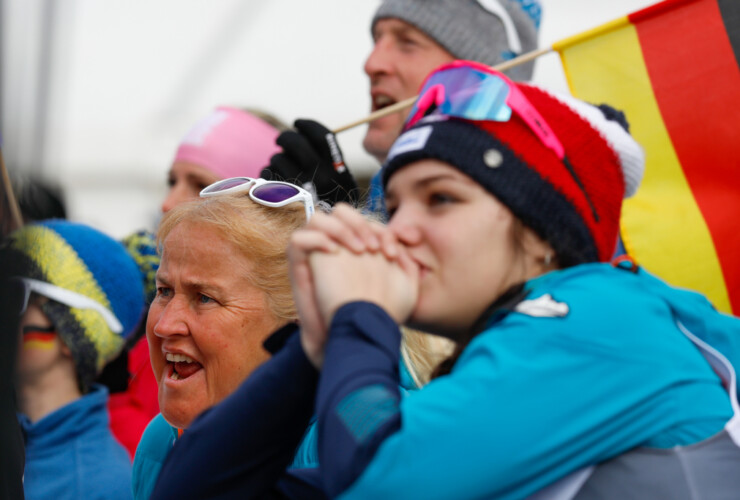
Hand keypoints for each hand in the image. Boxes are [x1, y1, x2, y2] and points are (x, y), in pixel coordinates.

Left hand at [261, 119, 358, 205]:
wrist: (326, 237)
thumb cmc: (332, 206)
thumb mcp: (343, 182)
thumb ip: (330, 160)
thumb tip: (305, 135)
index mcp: (338, 169)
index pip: (322, 135)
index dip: (307, 124)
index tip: (298, 123)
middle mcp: (321, 177)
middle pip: (295, 143)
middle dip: (284, 138)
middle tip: (280, 140)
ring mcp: (300, 188)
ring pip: (278, 159)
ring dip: (276, 160)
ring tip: (280, 168)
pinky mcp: (282, 200)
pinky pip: (267, 176)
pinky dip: (267, 175)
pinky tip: (273, 182)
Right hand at [288, 206, 417, 367]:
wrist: (351, 339)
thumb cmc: (375, 312)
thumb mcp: (400, 284)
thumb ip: (406, 259)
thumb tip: (412, 236)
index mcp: (356, 246)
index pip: (365, 220)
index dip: (381, 228)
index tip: (395, 251)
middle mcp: (334, 246)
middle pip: (339, 211)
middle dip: (359, 223)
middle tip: (374, 248)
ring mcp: (314, 254)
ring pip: (317, 218)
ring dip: (340, 229)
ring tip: (358, 250)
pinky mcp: (298, 266)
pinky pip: (298, 239)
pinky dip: (316, 239)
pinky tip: (334, 252)